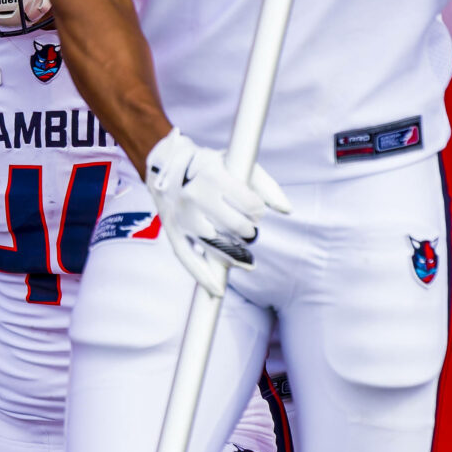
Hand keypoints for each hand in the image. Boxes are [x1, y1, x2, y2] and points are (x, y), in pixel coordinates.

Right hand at [146, 130, 287, 293]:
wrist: (165, 161)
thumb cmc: (209, 164)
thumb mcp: (236, 163)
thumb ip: (265, 184)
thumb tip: (287, 210)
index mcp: (212, 174)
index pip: (251, 205)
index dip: (259, 211)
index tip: (256, 210)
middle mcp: (193, 195)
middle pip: (236, 227)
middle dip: (249, 232)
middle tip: (248, 229)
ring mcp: (180, 215)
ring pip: (215, 245)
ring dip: (234, 254)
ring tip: (243, 257)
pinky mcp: (171, 229)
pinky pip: (187, 258)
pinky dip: (203, 276)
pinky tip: (218, 289)